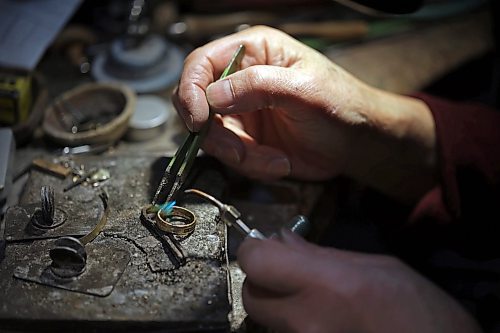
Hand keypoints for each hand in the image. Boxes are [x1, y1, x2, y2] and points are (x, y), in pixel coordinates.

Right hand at [174, 26, 436, 201]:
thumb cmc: (339, 105)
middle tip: (240, 152)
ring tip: (275, 160)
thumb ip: (257, 86)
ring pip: (212, 137)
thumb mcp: (302, 90)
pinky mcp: (245, 139)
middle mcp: (239, 79)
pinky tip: (279, 163)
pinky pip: (229, 157)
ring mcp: (240, 111)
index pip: (201, 63)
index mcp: (252, 51)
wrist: (356, 144)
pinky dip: (251, 166)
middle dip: (216, 134)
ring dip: (240, 155)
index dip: (191, 90)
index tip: (198, 120)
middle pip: (196, 103)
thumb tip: (211, 96)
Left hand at [237, 230, 481, 332]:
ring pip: (268, 320)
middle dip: (261, 279)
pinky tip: (323, 317)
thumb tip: (284, 241)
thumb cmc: (421, 311)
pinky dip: (295, 322)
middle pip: (251, 297)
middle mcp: (304, 322)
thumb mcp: (379, 267)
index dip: (255, 249)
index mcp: (325, 286)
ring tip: (313, 296)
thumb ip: (322, 255)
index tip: (267, 245)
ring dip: (279, 302)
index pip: (256, 262)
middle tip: (288, 271)